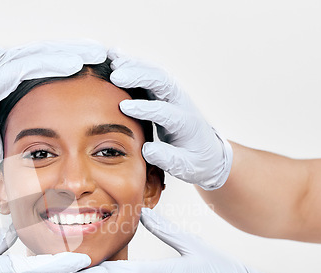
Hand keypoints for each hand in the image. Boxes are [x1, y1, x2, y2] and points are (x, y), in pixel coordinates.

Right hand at [108, 50, 232, 189]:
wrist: (208, 152)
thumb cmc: (195, 162)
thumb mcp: (185, 167)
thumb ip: (168, 159)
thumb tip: (147, 150)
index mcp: (186, 123)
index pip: (166, 111)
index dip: (145, 108)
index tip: (123, 107)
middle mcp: (180, 103)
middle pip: (162, 82)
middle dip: (139, 76)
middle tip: (115, 75)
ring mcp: (173, 95)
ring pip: (155, 73)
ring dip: (134, 65)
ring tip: (111, 60)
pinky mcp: (163, 93)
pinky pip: (148, 74)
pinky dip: (132, 65)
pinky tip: (116, 57)